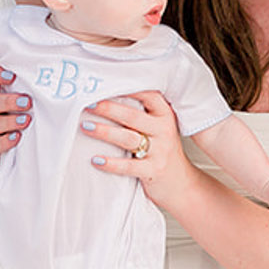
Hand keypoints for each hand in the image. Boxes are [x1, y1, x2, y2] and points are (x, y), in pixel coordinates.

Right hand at [0, 66, 30, 164]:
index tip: (12, 76)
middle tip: (28, 102)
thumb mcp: (21, 106)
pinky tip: (17, 137)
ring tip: (26, 120)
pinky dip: (6, 140)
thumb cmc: (20, 123)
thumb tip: (46, 83)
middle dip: (10, 101)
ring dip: (11, 121)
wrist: (14, 153)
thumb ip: (24, 94)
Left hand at [82, 90, 194, 207]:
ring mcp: (160, 151)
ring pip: (128, 138)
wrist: (181, 184)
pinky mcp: (153, 171)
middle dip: (108, 109)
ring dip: (104, 132)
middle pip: (132, 116)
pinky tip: (96, 160)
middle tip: (88, 103)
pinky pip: (128, 166)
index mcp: (165, 116)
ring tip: (86, 127)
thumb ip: (141, 115)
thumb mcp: (159, 129)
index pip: (148, 95)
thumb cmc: (163, 152)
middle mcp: (163, 131)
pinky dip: (110, 163)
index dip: (127, 88)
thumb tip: (107, 100)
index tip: (106, 83)